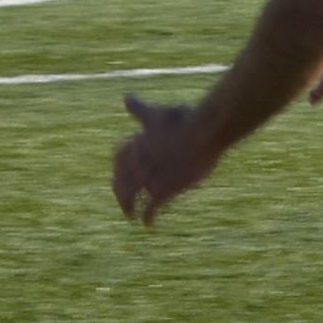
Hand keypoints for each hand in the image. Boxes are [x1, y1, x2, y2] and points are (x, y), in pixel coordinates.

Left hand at [111, 93, 213, 225]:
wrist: (204, 133)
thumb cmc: (185, 118)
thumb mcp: (158, 112)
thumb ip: (141, 110)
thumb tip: (126, 98)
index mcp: (135, 143)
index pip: (118, 158)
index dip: (119, 169)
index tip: (121, 175)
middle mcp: (136, 162)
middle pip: (120, 181)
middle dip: (120, 192)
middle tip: (124, 201)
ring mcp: (149, 178)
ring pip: (130, 197)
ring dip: (128, 208)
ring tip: (131, 216)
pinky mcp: (164, 191)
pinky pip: (151, 209)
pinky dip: (148, 218)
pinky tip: (149, 225)